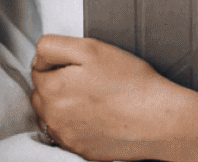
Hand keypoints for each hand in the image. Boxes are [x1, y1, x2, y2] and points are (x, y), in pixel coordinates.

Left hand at [28, 35, 197, 161]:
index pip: (37, 69)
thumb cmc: (130, 82)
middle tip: (88, 80)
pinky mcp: (81, 150)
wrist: (160, 119)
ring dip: (64, 106)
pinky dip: (77, 125)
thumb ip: (52, 47)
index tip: (79, 65)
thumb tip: (38, 57)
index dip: (58, 62)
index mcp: (51, 89)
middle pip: (41, 94)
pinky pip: (68, 134)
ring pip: (52, 116)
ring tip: (93, 99)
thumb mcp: (89, 48)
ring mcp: (66, 137)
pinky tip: (98, 116)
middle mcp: (53, 117)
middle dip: (57, 84)